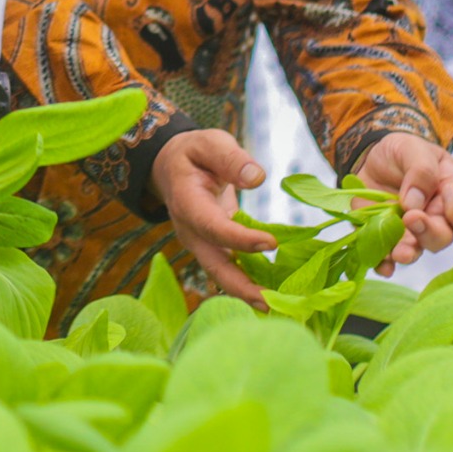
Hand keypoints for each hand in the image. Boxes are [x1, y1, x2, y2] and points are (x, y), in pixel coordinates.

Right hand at [150, 129, 274, 306]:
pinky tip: (277, 295)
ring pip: (222, 275)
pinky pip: (231, 271)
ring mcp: (201, 245)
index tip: (271, 243)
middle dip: (240, 287)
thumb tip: (257, 178)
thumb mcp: (210, 143)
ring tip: (280, 308)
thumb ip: (230, 158)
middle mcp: (191, 231)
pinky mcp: (214, 250)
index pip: (212, 226)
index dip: (239, 239)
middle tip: (271, 304)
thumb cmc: (195, 154)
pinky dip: (251, 285)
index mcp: (187, 203)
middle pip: (213, 265)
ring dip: (248, 293)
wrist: (172, 168)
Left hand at [353, 132, 452, 262]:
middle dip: (430, 232)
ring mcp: (412, 233)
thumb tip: (414, 202)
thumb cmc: (404, 152)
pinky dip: (384, 262)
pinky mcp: (386, 237)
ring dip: (408, 253)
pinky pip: (387, 257)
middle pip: (444, 239)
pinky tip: (380, 264)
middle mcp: (437, 221)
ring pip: (417, 251)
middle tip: (411, 217)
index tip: (446, 190)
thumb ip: (421, 170)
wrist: (373, 157)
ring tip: (397, 251)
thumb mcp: (414, 148)